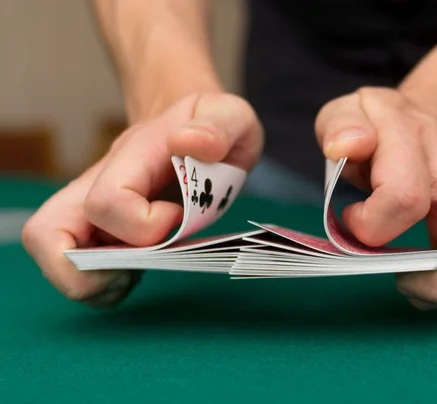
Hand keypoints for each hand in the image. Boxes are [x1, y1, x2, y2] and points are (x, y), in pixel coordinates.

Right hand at [22, 93, 262, 306]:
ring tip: (137, 275)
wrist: (199, 129)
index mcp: (132, 157)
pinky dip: (104, 286)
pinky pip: (80, 269)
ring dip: (94, 283)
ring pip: (56, 256)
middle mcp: (100, 183)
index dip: (144, 226)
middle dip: (87, 271)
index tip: (179, 216)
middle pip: (47, 233)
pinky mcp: (103, 230)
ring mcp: (96, 210)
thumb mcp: (232, 116)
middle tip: (136, 269)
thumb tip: (188, 142)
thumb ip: (218, 125)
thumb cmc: (214, 126)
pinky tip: (137, 273)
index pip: (106, 202)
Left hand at [315, 87, 436, 309]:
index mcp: (415, 138)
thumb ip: (341, 125)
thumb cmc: (385, 120)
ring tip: (412, 285)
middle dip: (433, 275)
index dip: (371, 223)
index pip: (404, 196)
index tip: (352, 216)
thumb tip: (344, 148)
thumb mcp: (352, 109)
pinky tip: (425, 279)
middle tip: (398, 276)